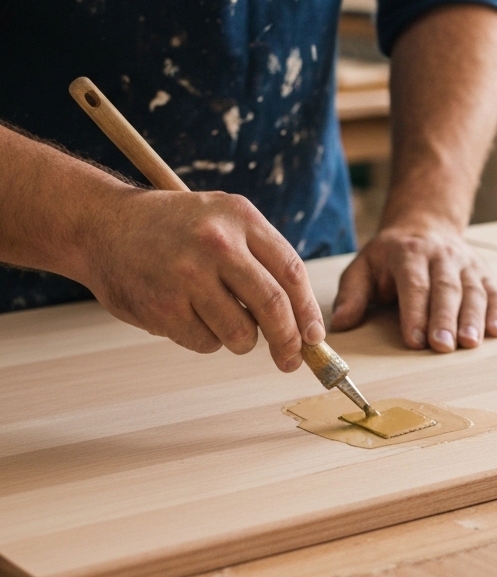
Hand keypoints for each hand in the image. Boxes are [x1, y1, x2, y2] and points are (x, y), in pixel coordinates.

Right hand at [86, 188, 324, 370]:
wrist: (102, 226)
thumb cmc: (174, 230)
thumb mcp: (223, 220)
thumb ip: (264, 260)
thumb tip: (305, 325)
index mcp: (239, 217)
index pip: (292, 272)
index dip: (308, 312)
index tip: (315, 337)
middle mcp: (216, 243)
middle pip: (274, 308)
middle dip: (289, 343)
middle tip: (291, 360)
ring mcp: (188, 275)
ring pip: (242, 334)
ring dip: (240, 341)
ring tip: (220, 319)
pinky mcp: (163, 306)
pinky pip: (206, 344)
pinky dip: (205, 340)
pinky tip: (185, 314)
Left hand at [330, 223, 496, 351]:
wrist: (425, 226)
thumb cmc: (390, 257)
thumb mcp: (363, 267)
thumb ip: (352, 294)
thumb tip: (340, 324)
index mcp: (408, 253)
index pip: (414, 284)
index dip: (414, 312)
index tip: (414, 340)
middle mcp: (441, 256)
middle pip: (446, 289)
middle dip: (445, 318)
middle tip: (443, 346)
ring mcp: (466, 264)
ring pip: (473, 291)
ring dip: (473, 318)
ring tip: (470, 343)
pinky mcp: (484, 273)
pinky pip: (494, 292)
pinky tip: (496, 332)